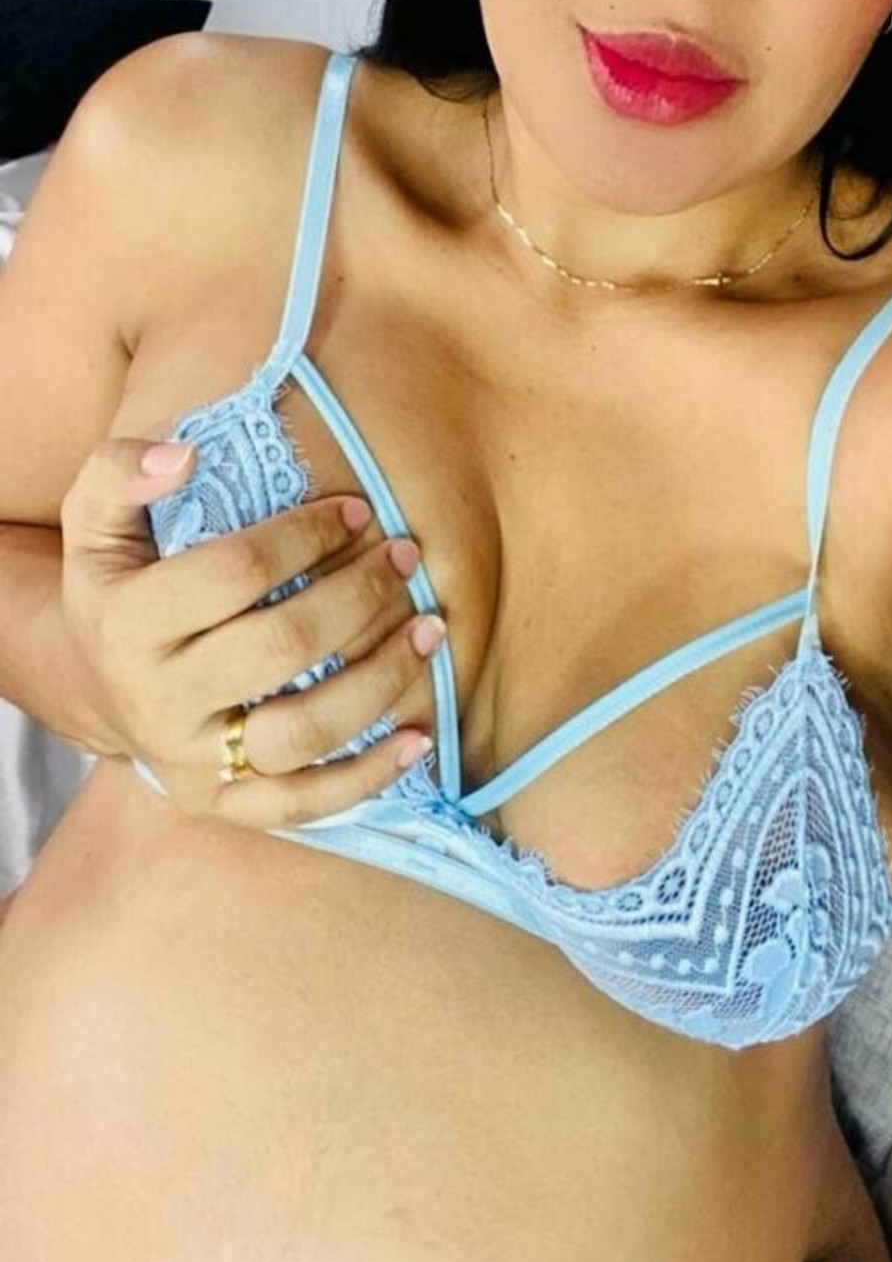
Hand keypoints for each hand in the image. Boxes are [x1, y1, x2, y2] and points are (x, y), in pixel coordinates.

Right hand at [59, 437, 443, 824]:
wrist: (91, 682)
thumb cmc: (119, 584)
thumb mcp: (94, 520)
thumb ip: (120, 472)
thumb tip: (183, 456)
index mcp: (124, 625)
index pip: (236, 572)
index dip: (307, 535)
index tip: (357, 510)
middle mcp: (156, 701)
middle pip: (283, 648)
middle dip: (358, 594)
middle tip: (403, 556)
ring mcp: (191, 763)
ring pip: (305, 731)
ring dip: (381, 677)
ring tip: (429, 627)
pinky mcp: (223, 806)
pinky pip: (305, 804)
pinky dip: (370, 776)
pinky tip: (419, 737)